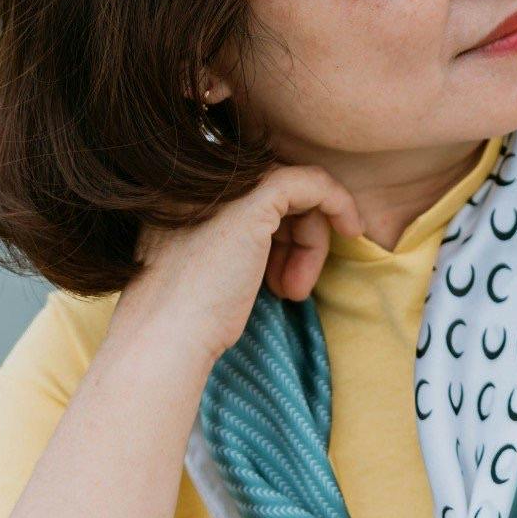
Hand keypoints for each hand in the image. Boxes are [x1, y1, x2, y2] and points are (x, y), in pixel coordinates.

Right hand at [113, 165, 363, 362]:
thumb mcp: (215, 266)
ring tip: (294, 291)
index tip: (287, 273)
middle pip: (273, 193)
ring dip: (309, 242)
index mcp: (181, 195)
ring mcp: (225, 185)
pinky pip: (312, 182)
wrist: (165, 337)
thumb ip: (238, 239)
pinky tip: (351, 231)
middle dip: (295, 239)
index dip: (277, 233)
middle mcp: (199, 180)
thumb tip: (283, 234)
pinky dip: (338, 202)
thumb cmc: (188, 318)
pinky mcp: (255, 197)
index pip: (249, 197)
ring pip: (294, 194)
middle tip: (293, 288)